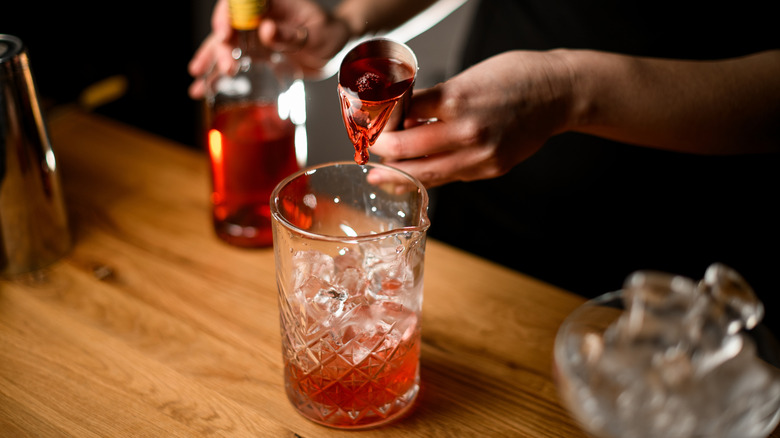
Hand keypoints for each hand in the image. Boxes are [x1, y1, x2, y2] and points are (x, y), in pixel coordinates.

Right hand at [188, 0, 350, 98]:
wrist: (335, 50)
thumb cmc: (328, 33)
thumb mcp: (315, 34)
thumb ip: (290, 34)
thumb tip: (266, 30)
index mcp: (269, 2)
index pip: (238, 3)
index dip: (226, 16)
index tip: (224, 34)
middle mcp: (256, 17)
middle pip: (228, 27)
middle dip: (221, 47)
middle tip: (227, 67)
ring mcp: (253, 35)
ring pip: (225, 46)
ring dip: (211, 62)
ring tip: (198, 80)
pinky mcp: (255, 53)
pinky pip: (231, 61)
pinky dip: (217, 76)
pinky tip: (202, 89)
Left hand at [368, 50, 573, 187]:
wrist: (558, 94)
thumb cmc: (514, 77)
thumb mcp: (467, 78)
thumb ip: (435, 102)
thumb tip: (405, 120)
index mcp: (457, 100)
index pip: (403, 116)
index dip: (384, 122)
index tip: (373, 124)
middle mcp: (467, 131)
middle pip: (408, 149)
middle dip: (384, 151)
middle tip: (372, 149)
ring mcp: (480, 155)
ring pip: (426, 174)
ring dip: (399, 175)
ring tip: (381, 176)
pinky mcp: (490, 169)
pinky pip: (450, 177)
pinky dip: (428, 178)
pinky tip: (413, 178)